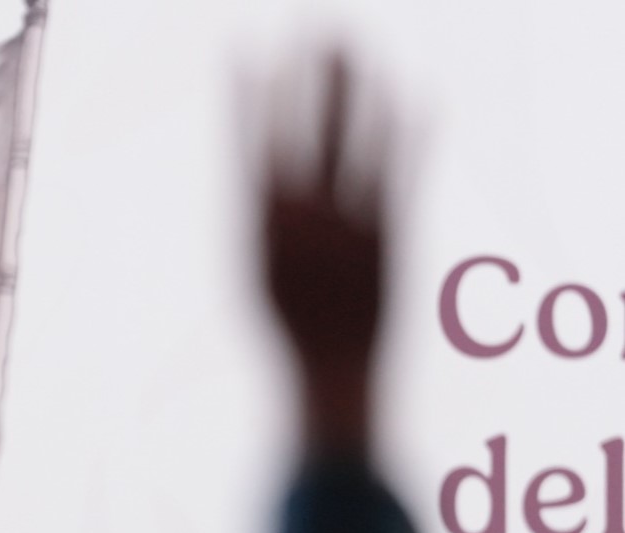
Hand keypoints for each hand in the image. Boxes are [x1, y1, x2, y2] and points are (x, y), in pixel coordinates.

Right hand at [259, 55, 388, 460]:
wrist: (335, 371)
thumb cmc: (291, 324)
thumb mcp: (260, 269)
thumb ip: (266, 216)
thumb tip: (264, 171)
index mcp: (262, 226)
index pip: (248, 144)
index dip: (245, 96)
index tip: (241, 52)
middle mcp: (305, 218)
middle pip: (306, 131)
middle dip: (311, 78)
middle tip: (316, 27)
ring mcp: (349, 222)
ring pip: (354, 142)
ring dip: (355, 90)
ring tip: (355, 46)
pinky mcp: (390, 232)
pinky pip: (401, 171)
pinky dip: (410, 133)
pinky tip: (417, 95)